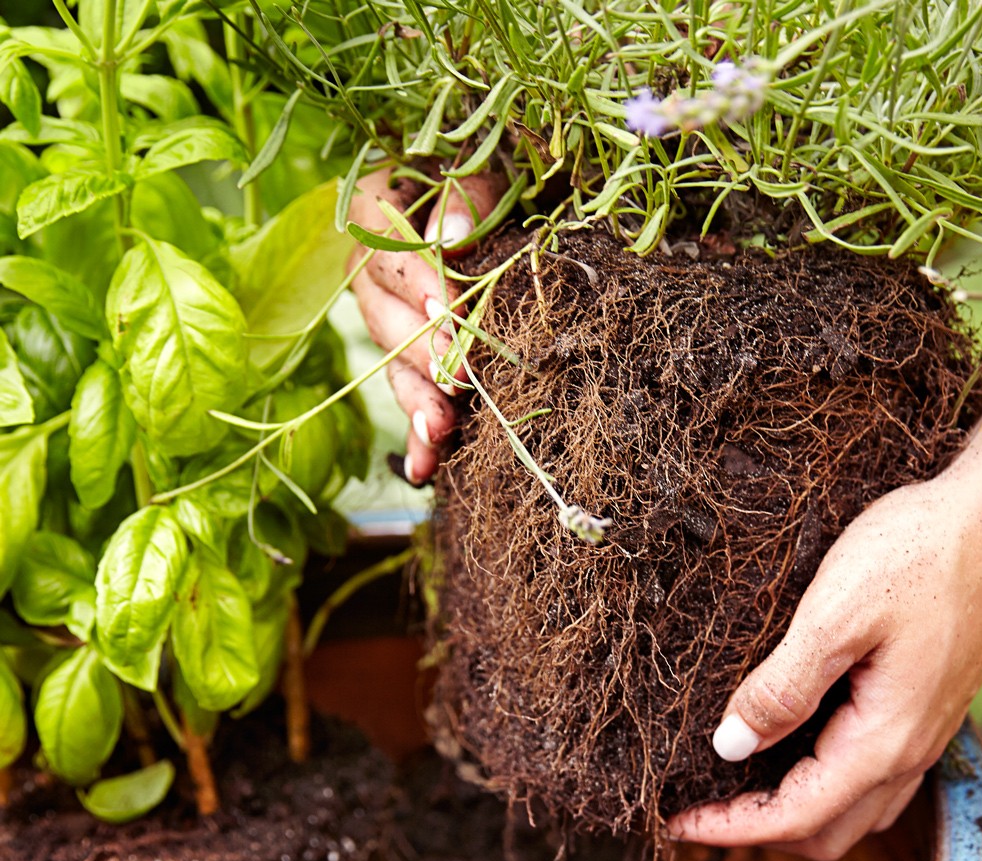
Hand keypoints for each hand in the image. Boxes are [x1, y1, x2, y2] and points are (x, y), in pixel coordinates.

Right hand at [348, 170, 501, 483]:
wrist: (504, 204)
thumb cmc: (495, 177)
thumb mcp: (486, 165)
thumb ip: (467, 195)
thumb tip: (451, 237)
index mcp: (378, 209)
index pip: (386, 246)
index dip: (416, 281)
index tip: (447, 309)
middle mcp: (371, 268)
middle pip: (384, 314)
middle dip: (422, 352)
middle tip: (456, 379)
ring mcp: (386, 318)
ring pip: (394, 363)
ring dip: (418, 400)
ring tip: (440, 431)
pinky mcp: (410, 358)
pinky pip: (411, 395)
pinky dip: (420, 434)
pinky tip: (427, 468)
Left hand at [668, 471, 981, 860]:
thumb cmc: (921, 553)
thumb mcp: (836, 615)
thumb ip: (782, 688)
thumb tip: (730, 745)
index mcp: (884, 740)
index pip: (796, 816)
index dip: (730, 828)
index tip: (675, 821)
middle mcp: (910, 752)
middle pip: (827, 831)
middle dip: (759, 830)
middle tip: (698, 805)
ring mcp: (925, 732)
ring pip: (853, 809)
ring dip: (793, 809)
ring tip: (735, 782)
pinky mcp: (928, 707)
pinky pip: (872, 774)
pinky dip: (823, 781)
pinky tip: (791, 742)